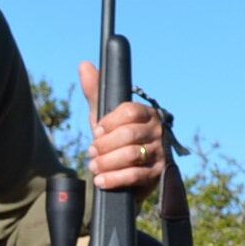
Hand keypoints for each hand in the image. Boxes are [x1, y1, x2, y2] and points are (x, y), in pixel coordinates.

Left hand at [79, 60, 165, 192]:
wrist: (127, 173)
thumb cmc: (115, 139)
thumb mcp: (104, 116)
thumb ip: (95, 92)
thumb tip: (84, 65)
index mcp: (147, 113)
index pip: (129, 111)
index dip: (109, 122)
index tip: (97, 130)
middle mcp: (157, 131)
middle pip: (128, 135)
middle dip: (104, 145)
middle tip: (92, 151)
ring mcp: (160, 153)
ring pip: (131, 155)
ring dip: (106, 162)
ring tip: (95, 166)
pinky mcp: (157, 174)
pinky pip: (135, 175)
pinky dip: (114, 178)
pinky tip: (101, 180)